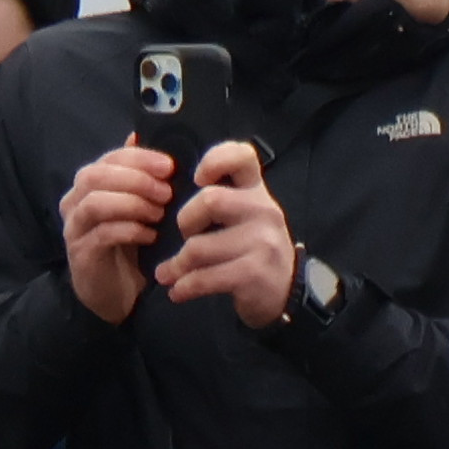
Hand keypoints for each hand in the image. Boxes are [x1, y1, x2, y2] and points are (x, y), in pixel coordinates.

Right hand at [63, 141, 178, 323]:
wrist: (114, 293)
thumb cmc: (128, 245)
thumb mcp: (137, 206)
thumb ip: (135, 174)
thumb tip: (138, 134)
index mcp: (88, 186)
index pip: (108, 159)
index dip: (139, 158)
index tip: (169, 166)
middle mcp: (74, 203)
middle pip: (95, 176)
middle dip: (135, 179)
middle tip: (166, 191)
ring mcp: (74, 229)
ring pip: (95, 203)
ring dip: (132, 204)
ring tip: (159, 213)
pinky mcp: (81, 254)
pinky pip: (102, 234)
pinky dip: (130, 230)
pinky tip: (151, 235)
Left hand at [155, 144, 300, 327]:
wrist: (283, 291)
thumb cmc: (253, 248)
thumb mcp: (245, 215)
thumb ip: (219, 197)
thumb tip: (165, 191)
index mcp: (257, 190)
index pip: (242, 156)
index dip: (215, 159)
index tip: (197, 179)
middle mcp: (263, 210)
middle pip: (210, 200)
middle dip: (185, 222)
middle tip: (183, 238)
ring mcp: (262, 242)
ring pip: (199, 247)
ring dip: (177, 264)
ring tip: (167, 274)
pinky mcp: (255, 273)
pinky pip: (205, 278)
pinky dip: (184, 287)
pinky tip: (178, 291)